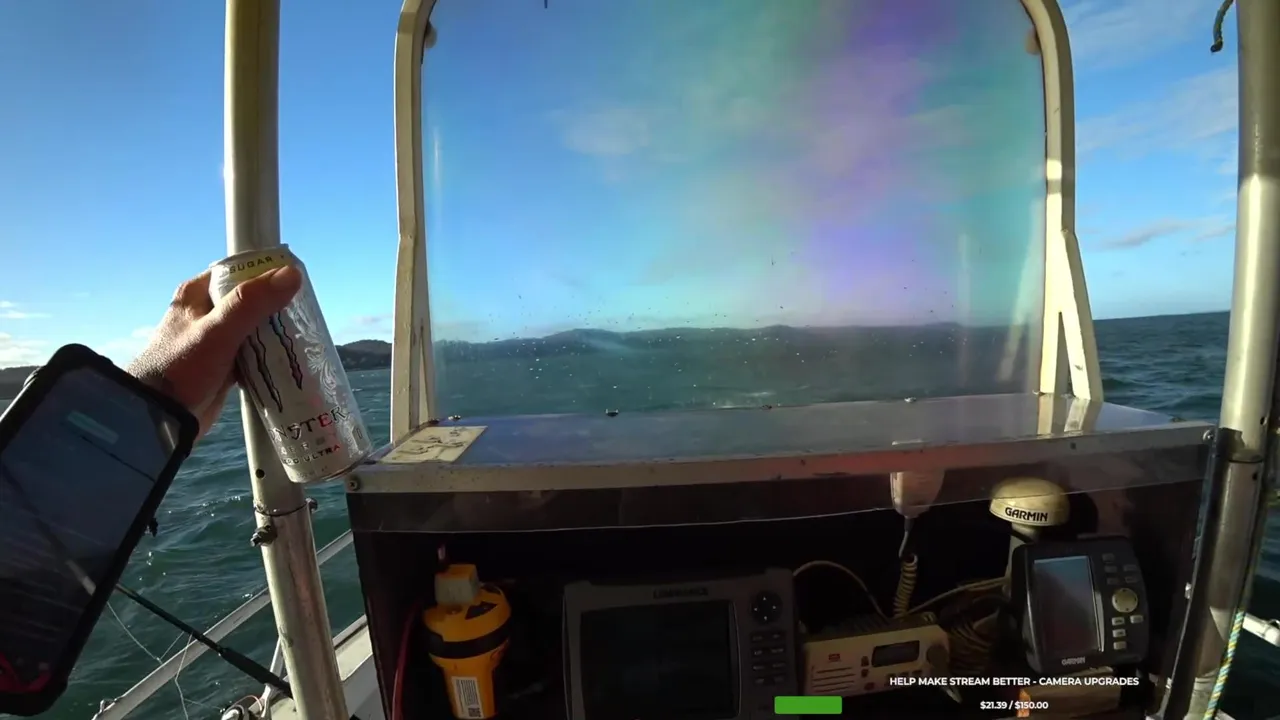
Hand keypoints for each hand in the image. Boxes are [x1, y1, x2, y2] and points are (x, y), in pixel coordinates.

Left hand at [127, 265, 302, 436]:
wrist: (160, 417)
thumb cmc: (182, 367)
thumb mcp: (218, 330)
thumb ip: (252, 302)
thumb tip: (292, 274)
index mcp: (196, 294)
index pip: (237, 273)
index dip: (266, 275)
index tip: (296, 283)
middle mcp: (204, 313)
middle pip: (249, 302)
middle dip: (276, 308)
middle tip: (306, 314)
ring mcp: (214, 341)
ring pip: (253, 329)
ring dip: (275, 334)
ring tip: (303, 336)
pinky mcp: (222, 365)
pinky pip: (252, 354)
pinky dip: (269, 356)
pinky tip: (289, 360)